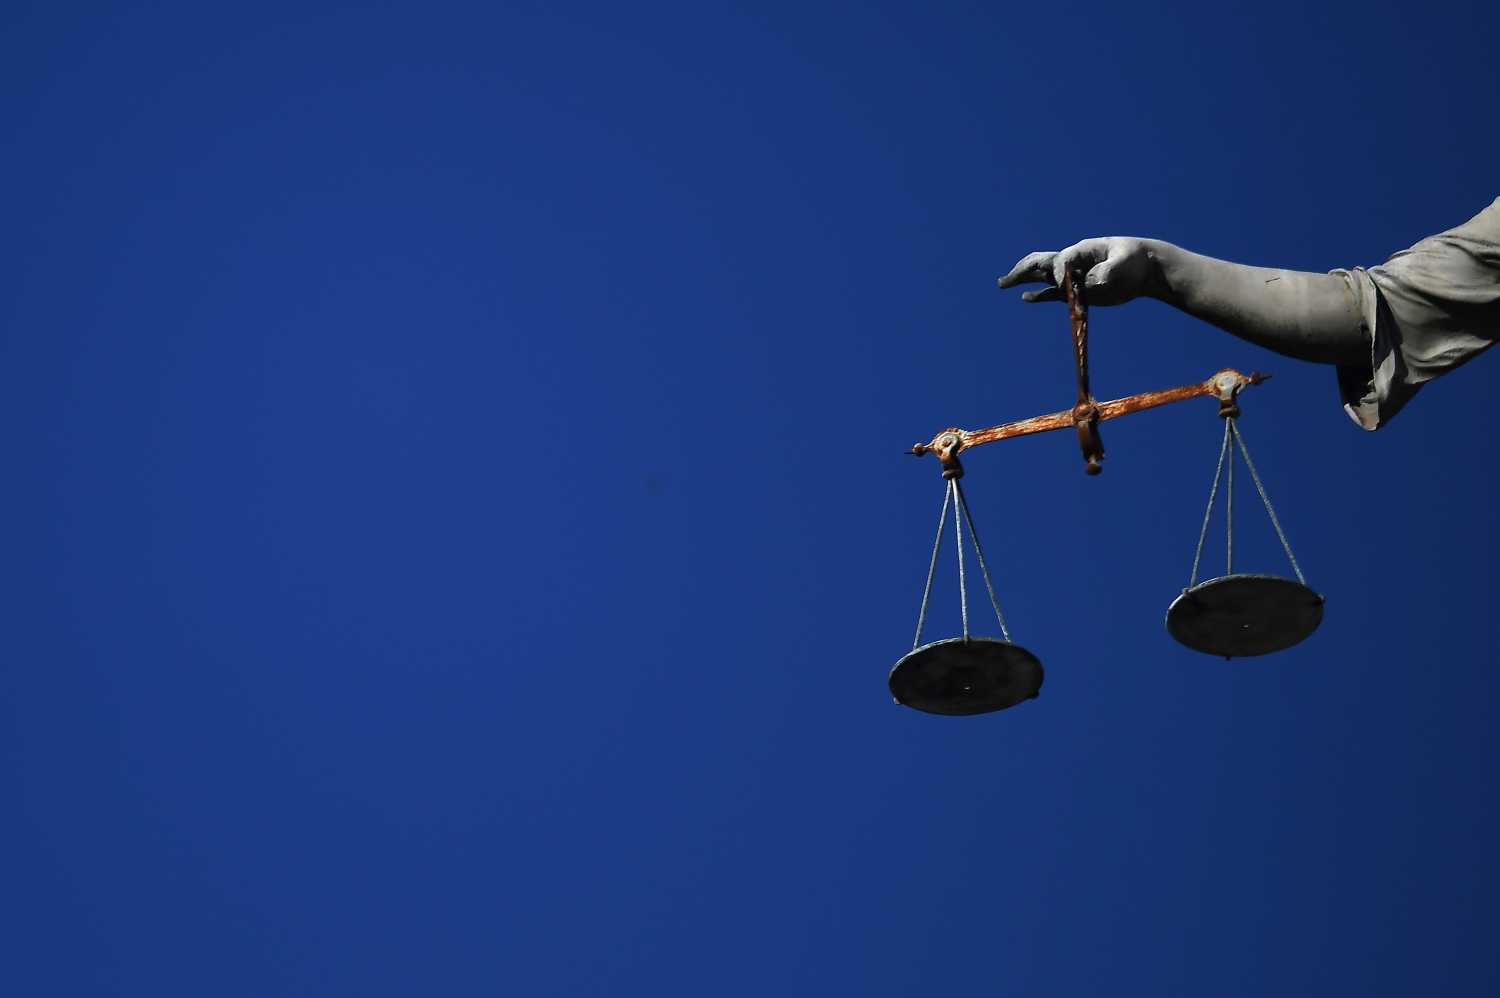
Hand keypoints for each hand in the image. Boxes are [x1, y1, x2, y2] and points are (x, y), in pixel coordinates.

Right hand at [997, 237, 1161, 306]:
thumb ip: (1106, 272)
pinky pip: (1054, 294)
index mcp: (1081, 251)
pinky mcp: (1078, 291)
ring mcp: (1074, 277)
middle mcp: (1072, 263)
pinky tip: (1026, 298)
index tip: (1066, 286)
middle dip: (1021, 271)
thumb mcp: (1123, 263)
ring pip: (1042, 277)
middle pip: (1040, 263)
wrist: (1146, 268)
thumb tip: (1094, 282)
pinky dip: (1040, 296)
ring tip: (1003, 283)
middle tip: (1004, 281)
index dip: (1059, 275)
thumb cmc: (1135, 259)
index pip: (1059, 262)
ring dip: (1022, 280)